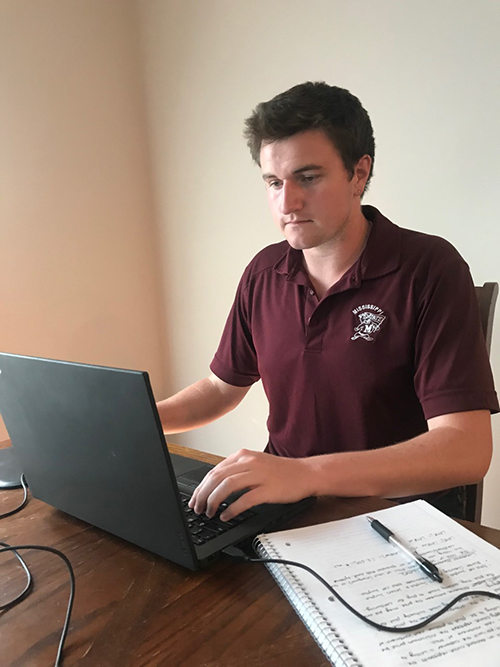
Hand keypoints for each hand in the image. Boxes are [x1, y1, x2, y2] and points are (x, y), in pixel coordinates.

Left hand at [188, 449, 314, 520]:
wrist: (306, 473)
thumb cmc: (281, 472)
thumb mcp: (255, 464)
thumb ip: (236, 470)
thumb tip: (214, 486)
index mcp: (243, 455)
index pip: (214, 470)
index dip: (201, 486)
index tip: (195, 499)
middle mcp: (249, 462)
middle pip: (217, 477)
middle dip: (203, 494)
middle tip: (197, 508)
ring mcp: (259, 475)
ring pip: (227, 486)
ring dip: (214, 501)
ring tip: (209, 513)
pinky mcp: (268, 489)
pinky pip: (244, 499)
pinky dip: (232, 509)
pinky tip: (226, 516)